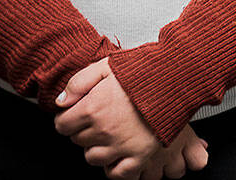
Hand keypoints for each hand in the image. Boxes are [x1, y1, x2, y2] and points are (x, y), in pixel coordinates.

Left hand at [54, 58, 208, 177]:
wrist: (174, 80)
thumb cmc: (143, 72)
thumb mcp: (105, 66)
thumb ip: (78, 82)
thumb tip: (61, 102)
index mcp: (93, 107)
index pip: (62, 125)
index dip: (67, 119)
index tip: (73, 115)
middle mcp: (104, 130)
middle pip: (78, 141)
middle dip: (83, 130)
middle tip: (96, 119)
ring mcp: (121, 146)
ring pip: (93, 158)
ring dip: (97, 147)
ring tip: (108, 134)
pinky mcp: (139, 157)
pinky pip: (116, 174)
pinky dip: (113, 167)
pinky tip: (117, 154)